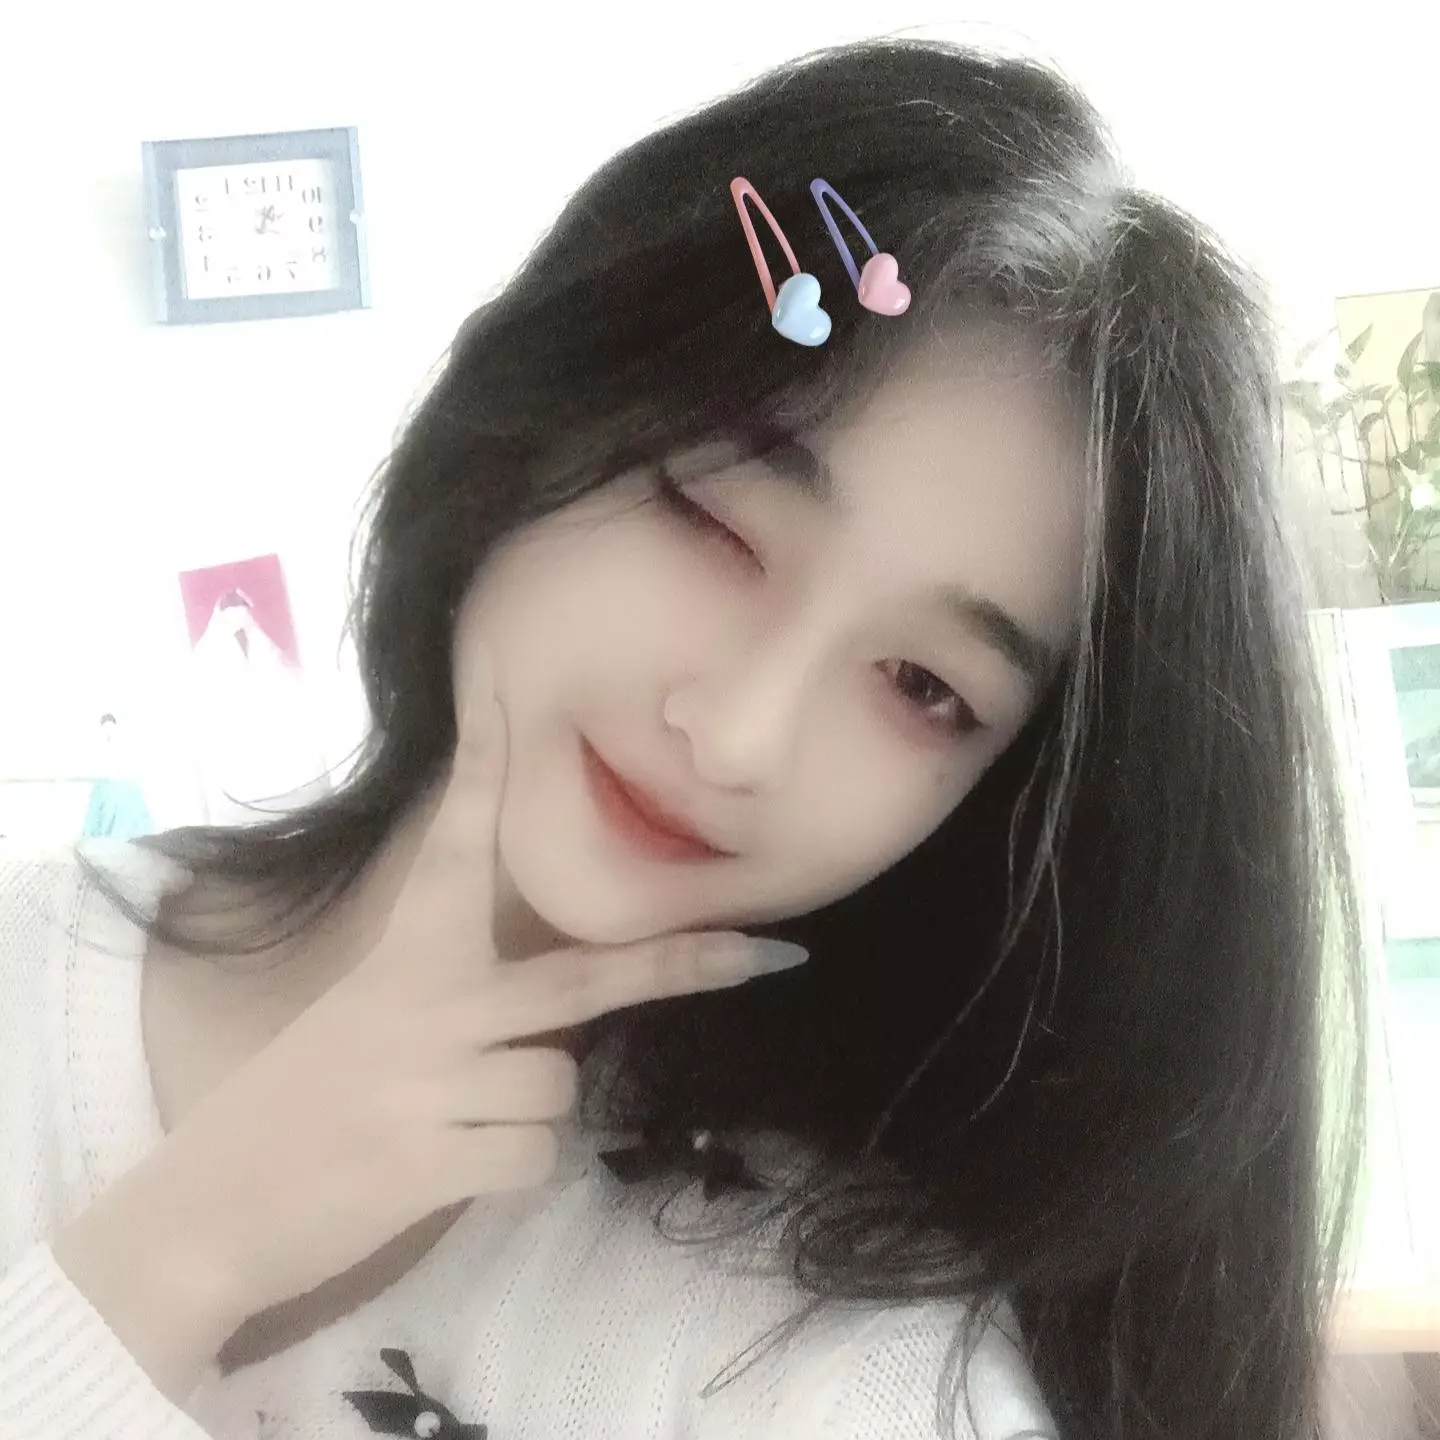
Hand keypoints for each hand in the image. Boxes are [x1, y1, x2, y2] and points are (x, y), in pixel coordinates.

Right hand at [52, 647, 804, 1395]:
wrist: (216, 1207)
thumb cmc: (302, 1101)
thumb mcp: (368, 1018)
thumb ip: (454, 995)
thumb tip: (559, 1011)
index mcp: (405, 958)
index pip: (455, 850)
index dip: (483, 774)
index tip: (505, 702)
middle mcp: (428, 1006)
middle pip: (584, 978)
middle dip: (679, 964)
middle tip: (765, 954)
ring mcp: (433, 1083)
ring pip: (560, 1089)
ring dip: (526, 1113)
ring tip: (457, 1122)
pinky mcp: (436, 1160)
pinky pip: (535, 1158)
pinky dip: (508, 1170)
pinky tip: (446, 1167)